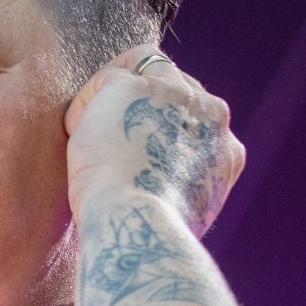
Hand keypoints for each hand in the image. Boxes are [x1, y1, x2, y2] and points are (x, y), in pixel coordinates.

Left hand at [64, 44, 244, 236]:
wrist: (139, 230)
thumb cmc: (149, 235)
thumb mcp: (183, 212)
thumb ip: (181, 182)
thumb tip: (162, 187)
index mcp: (227, 150)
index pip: (195, 116)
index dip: (161, 125)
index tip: (135, 147)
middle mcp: (211, 115)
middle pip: (172, 84)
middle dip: (138, 105)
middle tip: (107, 141)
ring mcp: (175, 96)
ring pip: (139, 70)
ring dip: (111, 100)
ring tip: (92, 141)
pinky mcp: (133, 87)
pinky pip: (104, 81)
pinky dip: (86, 108)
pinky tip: (78, 139)